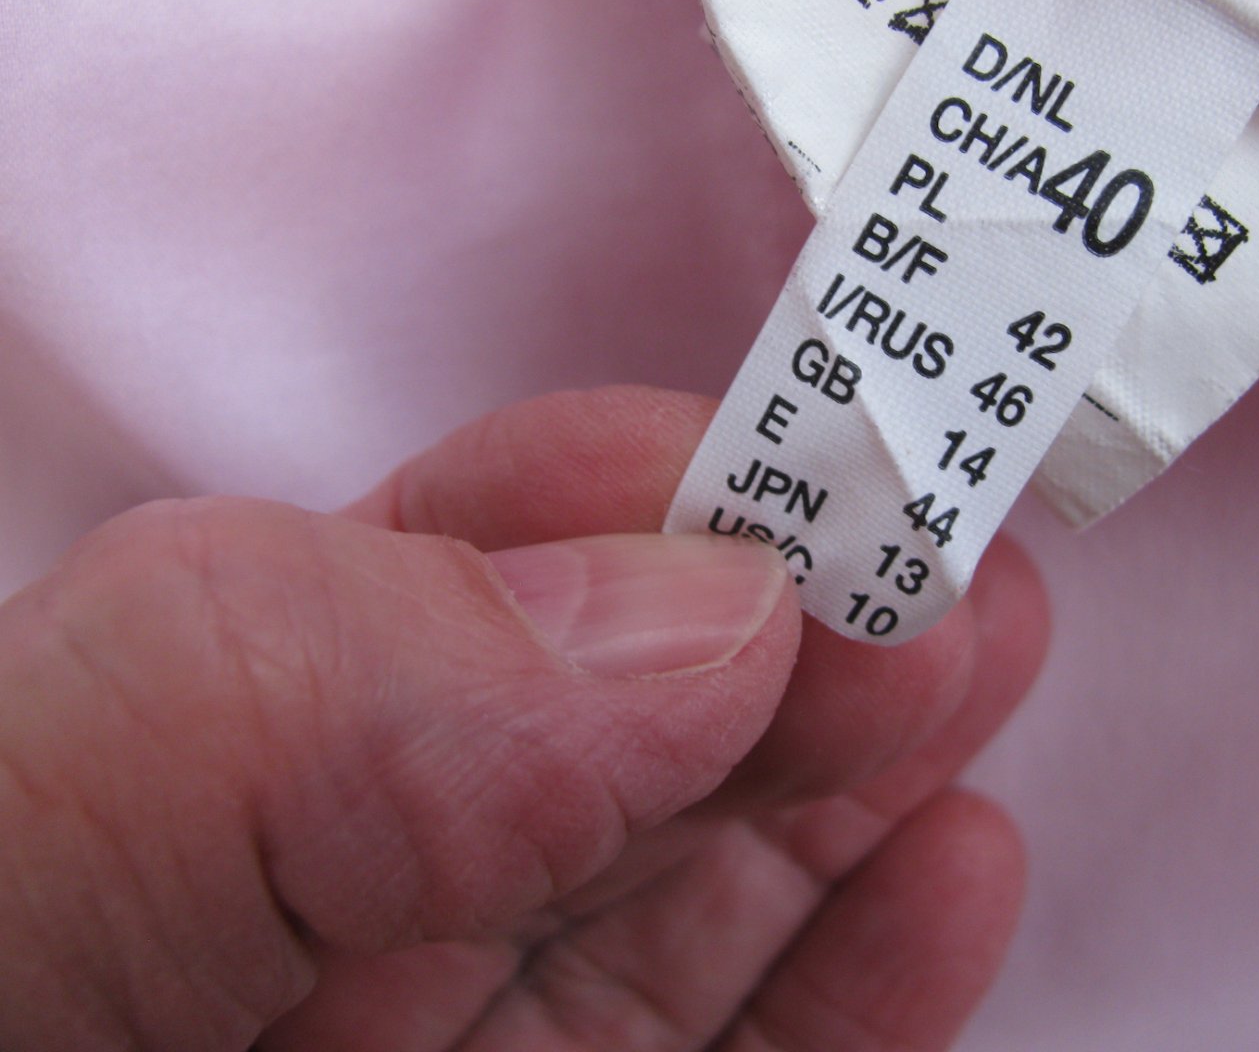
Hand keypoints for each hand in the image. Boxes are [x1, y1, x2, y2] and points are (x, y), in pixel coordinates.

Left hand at [0, 387, 1047, 1050]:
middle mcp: (307, 929)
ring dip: (859, 775)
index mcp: (163, 782)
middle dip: (786, 617)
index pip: (415, 583)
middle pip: (597, 727)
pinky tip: (953, 868)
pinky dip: (867, 982)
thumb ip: (286, 700)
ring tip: (981, 658)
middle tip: (936, 541)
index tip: (781, 457)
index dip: (612, 498)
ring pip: (694, 896)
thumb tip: (680, 617)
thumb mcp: (14, 859)